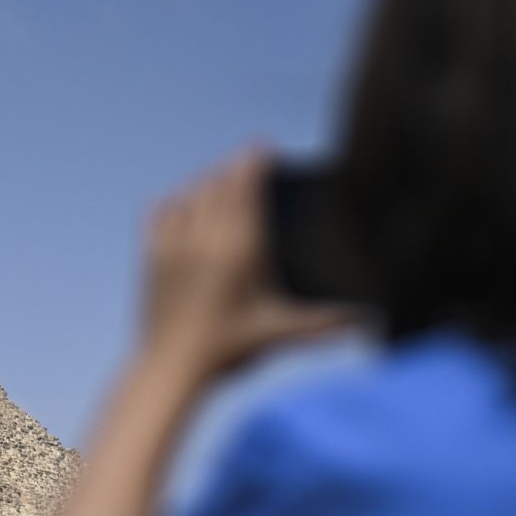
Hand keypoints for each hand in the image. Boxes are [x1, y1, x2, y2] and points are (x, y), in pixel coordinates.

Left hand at [138, 147, 355, 383]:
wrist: (172, 368)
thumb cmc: (229, 349)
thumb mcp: (281, 332)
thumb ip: (324, 323)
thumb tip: (363, 322)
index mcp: (241, 247)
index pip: (247, 187)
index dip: (255, 162)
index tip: (264, 148)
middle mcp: (206, 237)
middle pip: (220, 183)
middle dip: (235, 170)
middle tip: (249, 164)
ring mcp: (175, 244)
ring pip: (191, 194)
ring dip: (208, 184)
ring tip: (222, 183)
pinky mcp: (152, 256)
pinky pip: (162, 212)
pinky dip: (176, 203)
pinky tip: (183, 206)